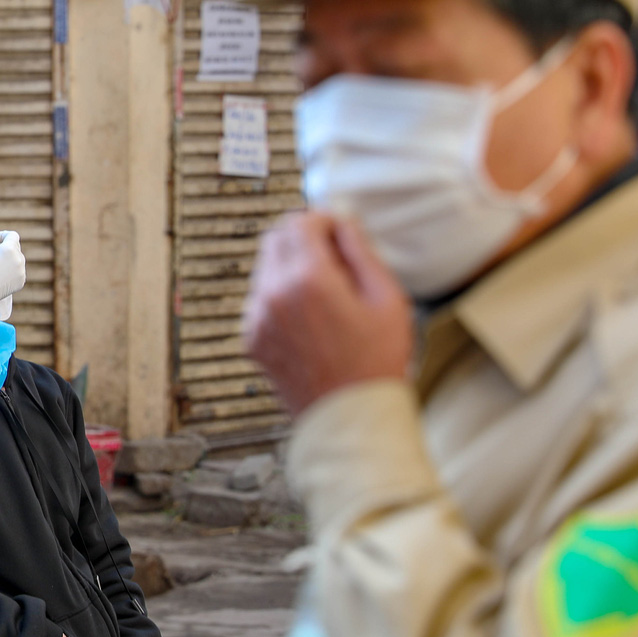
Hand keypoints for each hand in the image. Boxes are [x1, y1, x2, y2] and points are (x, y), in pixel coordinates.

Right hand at [0, 225, 25, 306]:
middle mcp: (19, 258)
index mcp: (10, 248)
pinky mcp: (21, 281)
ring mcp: (22, 271)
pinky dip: (11, 270)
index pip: (12, 235)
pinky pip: (18, 271)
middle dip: (5, 246)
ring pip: (17, 259)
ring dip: (8, 258)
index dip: (2, 235)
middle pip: (15, 246)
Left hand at [242, 212, 411, 416]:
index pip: (300, 222)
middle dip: (303, 238)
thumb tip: (343, 222)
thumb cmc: (375, 363)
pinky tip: (311, 317)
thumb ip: (360, 251)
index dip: (323, 220)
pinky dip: (280, 295)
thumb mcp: (387, 298)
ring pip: (265, 267)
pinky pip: (260, 299)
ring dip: (291, 266)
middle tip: (333, 257)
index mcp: (308, 281)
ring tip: (327, 294)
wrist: (349, 416)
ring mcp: (256, 318)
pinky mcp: (250, 338)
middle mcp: (273, 295)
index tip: (339, 231)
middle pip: (275, 238)